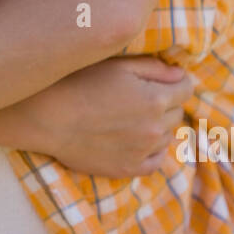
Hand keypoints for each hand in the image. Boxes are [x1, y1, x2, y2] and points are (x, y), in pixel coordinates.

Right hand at [23, 56, 191, 178]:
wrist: (48, 117)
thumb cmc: (80, 82)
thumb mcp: (118, 65)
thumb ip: (155, 68)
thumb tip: (180, 74)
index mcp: (156, 99)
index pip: (186, 88)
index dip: (176, 81)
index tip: (165, 79)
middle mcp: (155, 128)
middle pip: (177, 112)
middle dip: (166, 102)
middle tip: (140, 96)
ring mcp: (142, 152)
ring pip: (167, 136)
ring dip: (158, 126)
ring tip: (132, 117)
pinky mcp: (128, 169)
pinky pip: (156, 161)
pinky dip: (152, 151)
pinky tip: (136, 140)